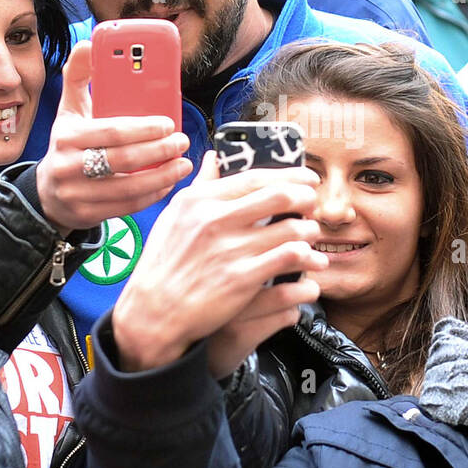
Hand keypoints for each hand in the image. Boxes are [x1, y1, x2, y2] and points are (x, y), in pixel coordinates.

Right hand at [36, 41, 192, 233]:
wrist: (47, 192)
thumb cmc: (68, 145)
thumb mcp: (69, 109)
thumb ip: (80, 75)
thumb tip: (89, 43)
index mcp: (66, 135)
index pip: (112, 131)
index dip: (144, 128)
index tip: (168, 123)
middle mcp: (68, 166)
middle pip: (123, 159)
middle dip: (159, 151)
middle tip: (182, 141)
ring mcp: (76, 194)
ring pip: (128, 187)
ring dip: (163, 176)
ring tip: (182, 163)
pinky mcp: (87, 215)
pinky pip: (127, 206)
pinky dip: (152, 194)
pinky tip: (168, 182)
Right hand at [113, 151, 327, 371]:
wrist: (154, 311)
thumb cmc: (164, 263)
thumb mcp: (174, 215)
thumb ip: (200, 185)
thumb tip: (213, 157)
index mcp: (199, 201)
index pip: (255, 177)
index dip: (290, 176)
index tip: (307, 179)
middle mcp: (215, 220)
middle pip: (280, 196)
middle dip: (306, 198)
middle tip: (313, 205)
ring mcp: (229, 249)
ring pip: (290, 228)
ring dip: (309, 229)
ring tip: (312, 233)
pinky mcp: (241, 277)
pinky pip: (288, 257)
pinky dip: (307, 256)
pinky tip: (311, 259)